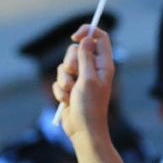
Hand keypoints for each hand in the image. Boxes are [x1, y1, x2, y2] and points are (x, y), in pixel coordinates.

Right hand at [52, 25, 114, 142]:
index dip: (88, 32)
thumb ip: (86, 58)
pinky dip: (60, 90)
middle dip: (70, 61)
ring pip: (64, 65)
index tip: (75, 37)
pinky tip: (67, 101)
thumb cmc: (89, 107)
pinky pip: (58, 79)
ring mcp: (81, 78)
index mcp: (103, 65)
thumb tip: (87, 39)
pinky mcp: (70, 87)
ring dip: (64, 80)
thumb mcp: (88, 79)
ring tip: (71, 93)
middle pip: (76, 49)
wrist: (83, 130)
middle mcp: (93, 69)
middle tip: (74, 74)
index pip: (100, 38)